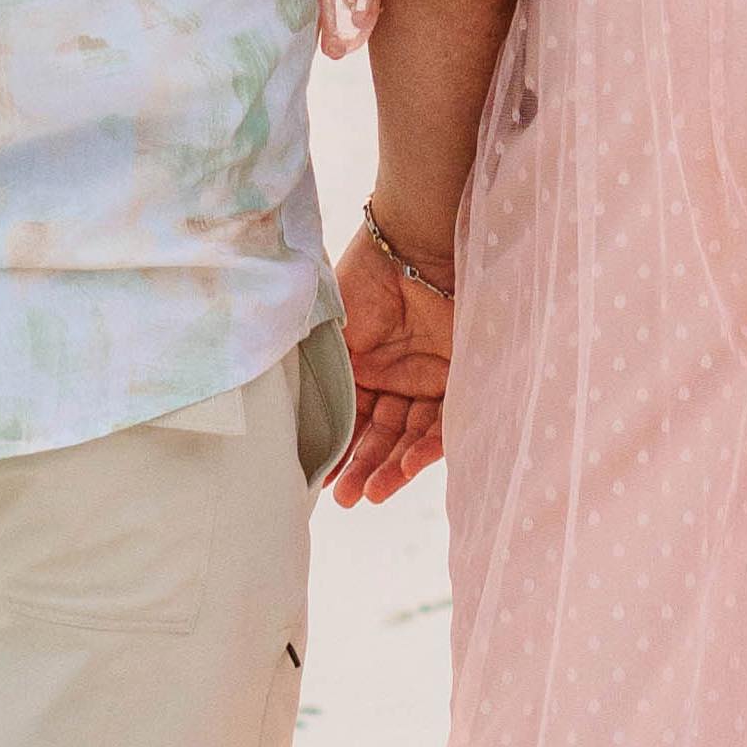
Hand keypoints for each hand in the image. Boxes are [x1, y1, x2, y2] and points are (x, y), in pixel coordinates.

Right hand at [330, 222, 454, 506]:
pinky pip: (444, 424)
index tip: (319, 478)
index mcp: (362, 364)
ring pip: (409, 435)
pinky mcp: (459, 377)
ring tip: (369, 496)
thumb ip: (320, 373)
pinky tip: (405, 470)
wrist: (414, 246)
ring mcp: (427, 378)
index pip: (350, 417)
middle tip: (344, 499)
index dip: (337, 447)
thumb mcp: (331, 332)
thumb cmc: (364, 280)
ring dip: (390, 467)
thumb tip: (287, 418)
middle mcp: (395, 375)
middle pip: (380, 432)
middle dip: (362, 467)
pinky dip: (425, 449)